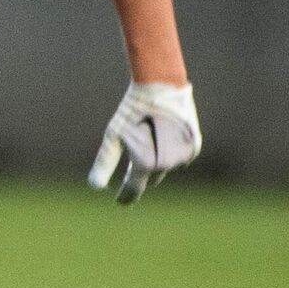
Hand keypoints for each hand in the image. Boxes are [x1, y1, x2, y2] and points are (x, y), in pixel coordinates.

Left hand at [88, 81, 199, 203]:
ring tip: (148, 139)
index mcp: (148, 161)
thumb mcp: (114, 134)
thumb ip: (106, 161)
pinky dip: (168, 152)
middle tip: (129, 166)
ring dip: (156, 161)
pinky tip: (162, 136)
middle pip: (151, 177)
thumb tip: (94, 186)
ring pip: (165, 167)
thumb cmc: (132, 109)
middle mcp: (169, 162)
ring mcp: (185, 155)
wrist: (161, 85)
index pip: (135, 186)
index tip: (120, 201)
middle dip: (140, 173)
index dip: (126, 195)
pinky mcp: (194, 146)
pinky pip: (178, 157)